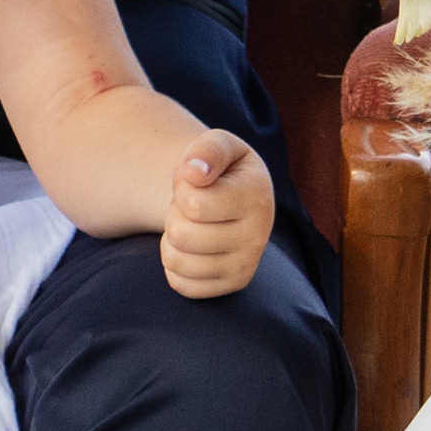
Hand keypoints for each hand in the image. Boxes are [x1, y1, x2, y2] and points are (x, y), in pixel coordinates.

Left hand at [161, 132, 271, 299]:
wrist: (235, 198)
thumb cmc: (221, 169)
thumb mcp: (218, 145)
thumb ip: (206, 150)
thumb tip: (193, 172)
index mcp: (257, 195)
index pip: (193, 203)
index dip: (181, 187)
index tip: (194, 180)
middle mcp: (259, 235)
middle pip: (181, 234)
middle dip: (174, 213)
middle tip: (191, 205)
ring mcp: (246, 265)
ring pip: (176, 261)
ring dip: (171, 238)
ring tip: (191, 223)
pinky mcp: (232, 285)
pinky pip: (180, 284)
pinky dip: (175, 263)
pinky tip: (192, 246)